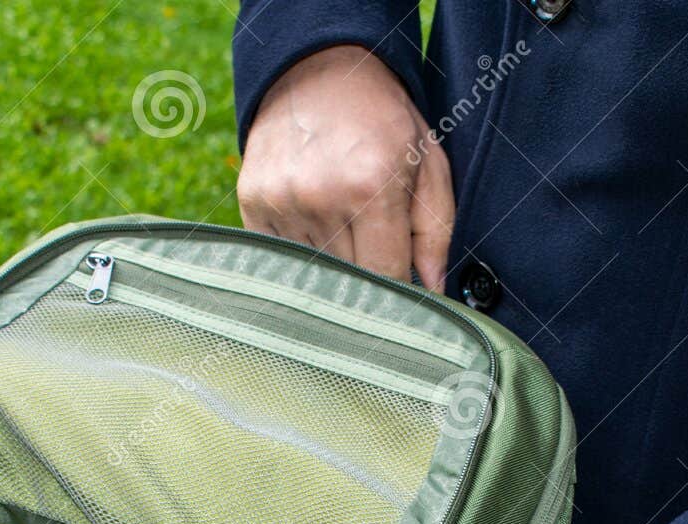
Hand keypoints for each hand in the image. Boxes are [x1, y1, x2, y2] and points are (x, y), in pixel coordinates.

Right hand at [239, 45, 454, 290]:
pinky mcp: (252, 201)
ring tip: (343, 221)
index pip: (384, 276)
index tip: (405, 289)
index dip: (398, 289)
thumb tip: (433, 290)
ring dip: (333, 261)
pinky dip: (300, 251)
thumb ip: (436, 230)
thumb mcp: (427, 161)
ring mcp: (281, 200)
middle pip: (349, 280)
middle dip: (367, 274)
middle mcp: (321, 196)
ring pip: (315, 272)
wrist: (317, 69)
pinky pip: (280, 256)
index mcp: (372, 185)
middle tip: (375, 243)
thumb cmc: (382, 118)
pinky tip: (314, 220)